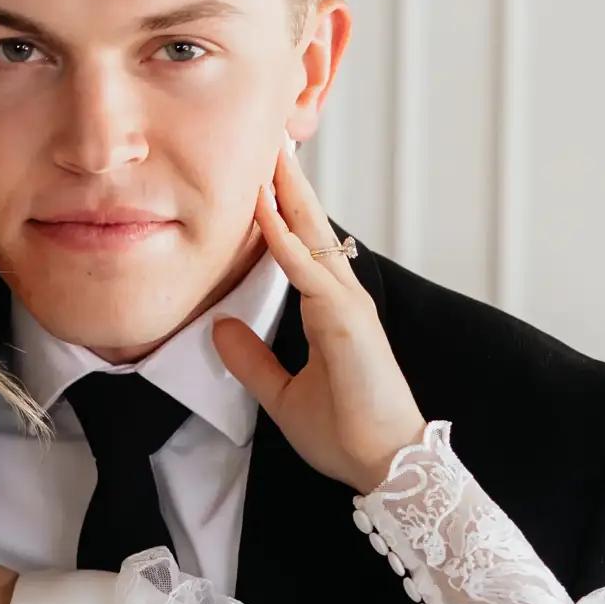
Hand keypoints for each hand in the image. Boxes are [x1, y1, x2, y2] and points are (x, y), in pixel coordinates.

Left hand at [212, 140, 424, 492]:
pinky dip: (286, 244)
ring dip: (287, 196)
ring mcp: (349, 306)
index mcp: (330, 311)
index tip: (260, 175)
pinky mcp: (348, 322)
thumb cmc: (346, 433)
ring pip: (313, 238)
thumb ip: (252, 360)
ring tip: (267, 154)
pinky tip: (264, 215)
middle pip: (311, 228)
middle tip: (268, 138)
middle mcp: (342, 298)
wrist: (383, 465)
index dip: (281, 212)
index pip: (302, 248)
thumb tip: (221, 327)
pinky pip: (310, 274)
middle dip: (289, 182)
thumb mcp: (281, 395)